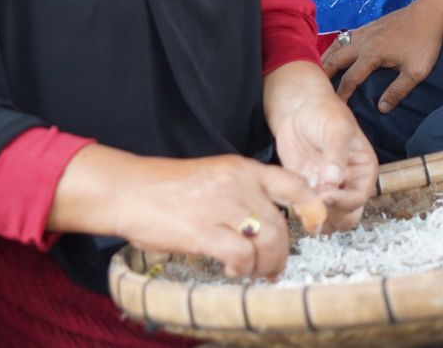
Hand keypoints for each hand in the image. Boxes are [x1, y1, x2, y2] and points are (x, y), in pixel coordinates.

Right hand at [49, 145, 313, 279]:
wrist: (129, 191)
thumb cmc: (168, 188)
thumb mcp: (214, 177)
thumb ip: (241, 192)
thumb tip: (265, 224)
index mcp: (244, 168)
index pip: (294, 184)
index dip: (311, 208)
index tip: (313, 228)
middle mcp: (240, 184)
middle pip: (281, 224)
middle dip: (282, 254)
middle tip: (273, 269)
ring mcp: (223, 206)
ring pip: (268, 242)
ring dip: (265, 266)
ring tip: (254, 273)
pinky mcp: (205, 231)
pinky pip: (242, 256)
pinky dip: (243, 269)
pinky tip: (233, 271)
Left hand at [265, 63, 376, 231]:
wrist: (298, 108)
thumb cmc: (324, 112)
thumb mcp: (336, 129)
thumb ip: (336, 154)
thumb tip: (334, 180)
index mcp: (363, 171)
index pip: (359, 198)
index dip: (344, 202)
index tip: (326, 196)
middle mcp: (348, 184)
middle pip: (347, 216)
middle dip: (331, 215)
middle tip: (313, 203)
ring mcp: (327, 189)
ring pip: (327, 218)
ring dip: (315, 216)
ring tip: (301, 200)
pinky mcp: (307, 190)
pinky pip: (306, 209)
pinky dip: (300, 209)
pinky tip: (292, 196)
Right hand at [323, 0, 442, 114]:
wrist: (429, 13)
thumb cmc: (424, 43)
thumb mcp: (416, 72)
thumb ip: (398, 91)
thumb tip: (381, 108)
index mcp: (372, 55)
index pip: (350, 78)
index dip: (341, 94)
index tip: (335, 106)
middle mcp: (362, 42)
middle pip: (336, 59)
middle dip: (324, 74)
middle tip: (315, 88)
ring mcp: (364, 32)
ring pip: (337, 45)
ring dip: (325, 58)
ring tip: (316, 69)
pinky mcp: (368, 26)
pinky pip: (344, 37)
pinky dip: (334, 46)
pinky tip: (334, 50)